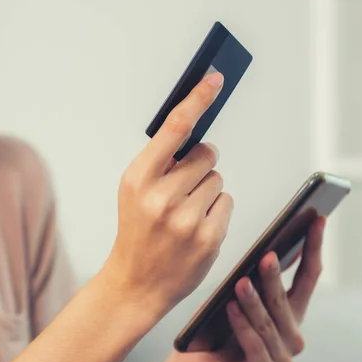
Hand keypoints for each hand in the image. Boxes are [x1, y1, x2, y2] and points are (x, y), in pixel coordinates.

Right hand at [103, 72, 233, 317]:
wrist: (136, 282)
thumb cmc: (137, 232)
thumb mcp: (134, 191)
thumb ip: (161, 163)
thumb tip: (197, 135)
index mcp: (138, 178)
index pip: (174, 128)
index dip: (196, 100)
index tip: (214, 79)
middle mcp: (161, 196)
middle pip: (207, 154)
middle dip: (200, 166)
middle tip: (182, 189)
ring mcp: (186, 219)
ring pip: (218, 179)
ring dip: (207, 191)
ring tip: (185, 214)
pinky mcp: (208, 238)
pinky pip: (227, 202)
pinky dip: (216, 211)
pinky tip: (197, 228)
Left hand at [167, 217, 325, 361]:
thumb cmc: (213, 329)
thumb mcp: (234, 297)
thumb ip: (252, 280)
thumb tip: (266, 249)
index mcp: (290, 314)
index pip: (308, 276)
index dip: (313, 248)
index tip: (317, 220)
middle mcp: (291, 336)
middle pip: (285, 300)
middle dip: (275, 277)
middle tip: (267, 255)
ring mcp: (281, 360)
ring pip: (268, 323)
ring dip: (254, 302)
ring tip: (240, 282)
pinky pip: (254, 345)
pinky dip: (242, 326)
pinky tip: (231, 308)